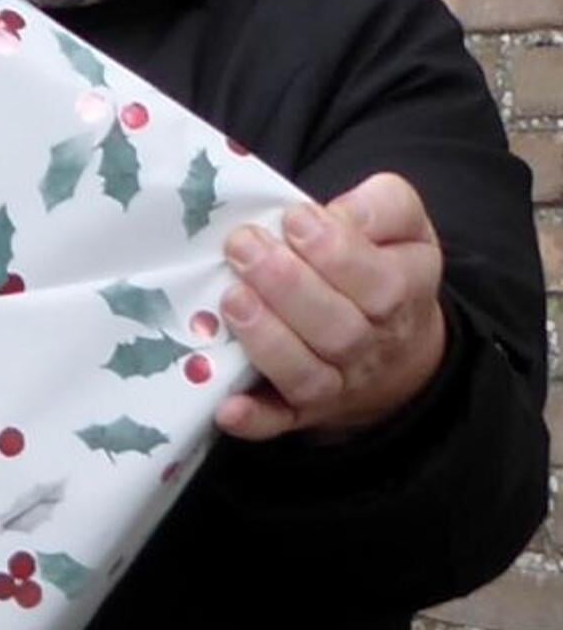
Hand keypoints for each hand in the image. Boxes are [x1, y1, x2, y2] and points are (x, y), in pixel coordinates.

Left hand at [217, 173, 446, 441]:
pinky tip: (226, 405)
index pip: (379, 280)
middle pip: (337, 328)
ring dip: (267, 339)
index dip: (335, 250)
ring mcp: (337, 384)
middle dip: (286, 285)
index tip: (293, 218)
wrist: (400, 351)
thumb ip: (382, 206)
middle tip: (242, 246)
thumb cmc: (384, 268)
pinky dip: (253, 419)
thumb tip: (342, 213)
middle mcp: (373, 345)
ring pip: (307, 374)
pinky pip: (278, 423)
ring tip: (231, 298)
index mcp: (404, 291)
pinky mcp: (299, 411)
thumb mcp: (402, 226)